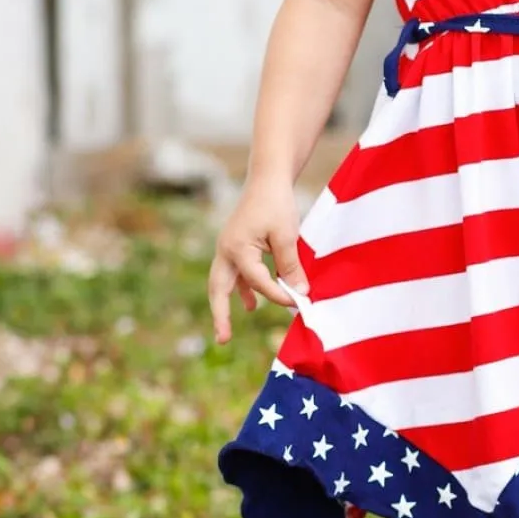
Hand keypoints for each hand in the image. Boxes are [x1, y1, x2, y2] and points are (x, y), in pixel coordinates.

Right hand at [208, 176, 310, 342]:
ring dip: (226, 304)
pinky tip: (251, 305)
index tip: (299, 303)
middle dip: (220, 315)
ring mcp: (228, 248)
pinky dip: (241, 290)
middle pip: (218, 289)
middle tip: (222, 339)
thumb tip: (300, 293)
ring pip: (223, 283)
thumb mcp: (287, 235)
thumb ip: (291, 266)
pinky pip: (234, 274)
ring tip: (227, 330)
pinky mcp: (236, 246)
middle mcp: (226, 250)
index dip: (279, 294)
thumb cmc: (277, 204)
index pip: (258, 281)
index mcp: (236, 248)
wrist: (268, 178)